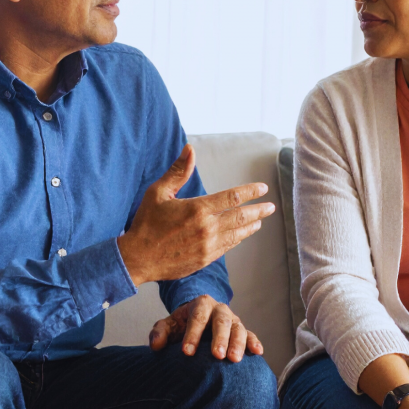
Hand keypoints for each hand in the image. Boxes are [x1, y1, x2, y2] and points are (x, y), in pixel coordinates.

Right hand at [117, 144, 275, 284]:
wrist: (137, 259)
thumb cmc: (146, 223)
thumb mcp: (158, 192)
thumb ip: (177, 171)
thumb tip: (190, 149)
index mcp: (197, 209)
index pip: (233, 197)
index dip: (251, 191)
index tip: (263, 188)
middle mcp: (206, 228)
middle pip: (241, 217)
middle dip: (259, 210)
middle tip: (270, 206)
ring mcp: (207, 246)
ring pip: (237, 234)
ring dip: (251, 226)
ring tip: (260, 221)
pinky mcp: (204, 260)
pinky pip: (227, 247)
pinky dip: (237, 239)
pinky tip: (241, 235)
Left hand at [148, 294, 263, 361]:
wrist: (198, 319)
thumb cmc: (182, 324)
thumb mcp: (168, 324)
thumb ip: (160, 332)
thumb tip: (156, 345)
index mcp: (200, 304)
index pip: (197, 317)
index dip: (192, 334)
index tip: (187, 352)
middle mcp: (219, 309)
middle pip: (221, 321)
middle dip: (220, 338)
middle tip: (217, 355)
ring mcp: (232, 319)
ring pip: (238, 328)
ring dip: (238, 343)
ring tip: (234, 359)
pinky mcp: (241, 330)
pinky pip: (250, 334)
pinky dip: (254, 342)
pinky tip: (257, 352)